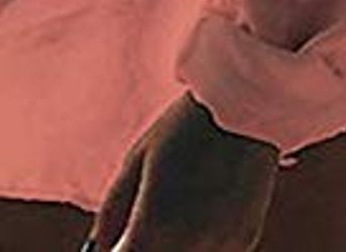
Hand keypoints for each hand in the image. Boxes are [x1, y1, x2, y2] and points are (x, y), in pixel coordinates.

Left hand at [88, 91, 279, 249]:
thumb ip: (113, 209)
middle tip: (148, 217)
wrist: (244, 107)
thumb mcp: (137, 160)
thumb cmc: (183, 127)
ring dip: (175, 243)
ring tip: (181, 204)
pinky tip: (207, 206)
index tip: (120, 240)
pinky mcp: (245, 241)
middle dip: (146, 245)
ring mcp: (220, 247)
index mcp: (153, 227)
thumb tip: (100, 246)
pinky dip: (203, 241)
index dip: (119, 250)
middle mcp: (187, 246)